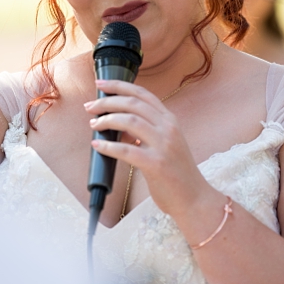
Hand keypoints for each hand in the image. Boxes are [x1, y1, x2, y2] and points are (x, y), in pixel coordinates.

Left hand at [84, 79, 210, 215]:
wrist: (194, 198)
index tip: (100, 84)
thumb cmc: (176, 172)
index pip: (143, 94)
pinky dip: (108, 146)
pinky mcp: (157, 164)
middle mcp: (169, 129)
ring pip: (130, 121)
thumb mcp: (164, 144)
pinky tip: (97, 145)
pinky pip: (127, 150)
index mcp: (170, 121)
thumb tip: (116, 124)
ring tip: (93, 124)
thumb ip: (145, 132)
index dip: (119, 86)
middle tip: (90, 107)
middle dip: (107, 102)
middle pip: (133, 104)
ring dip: (107, 120)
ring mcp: (164, 146)